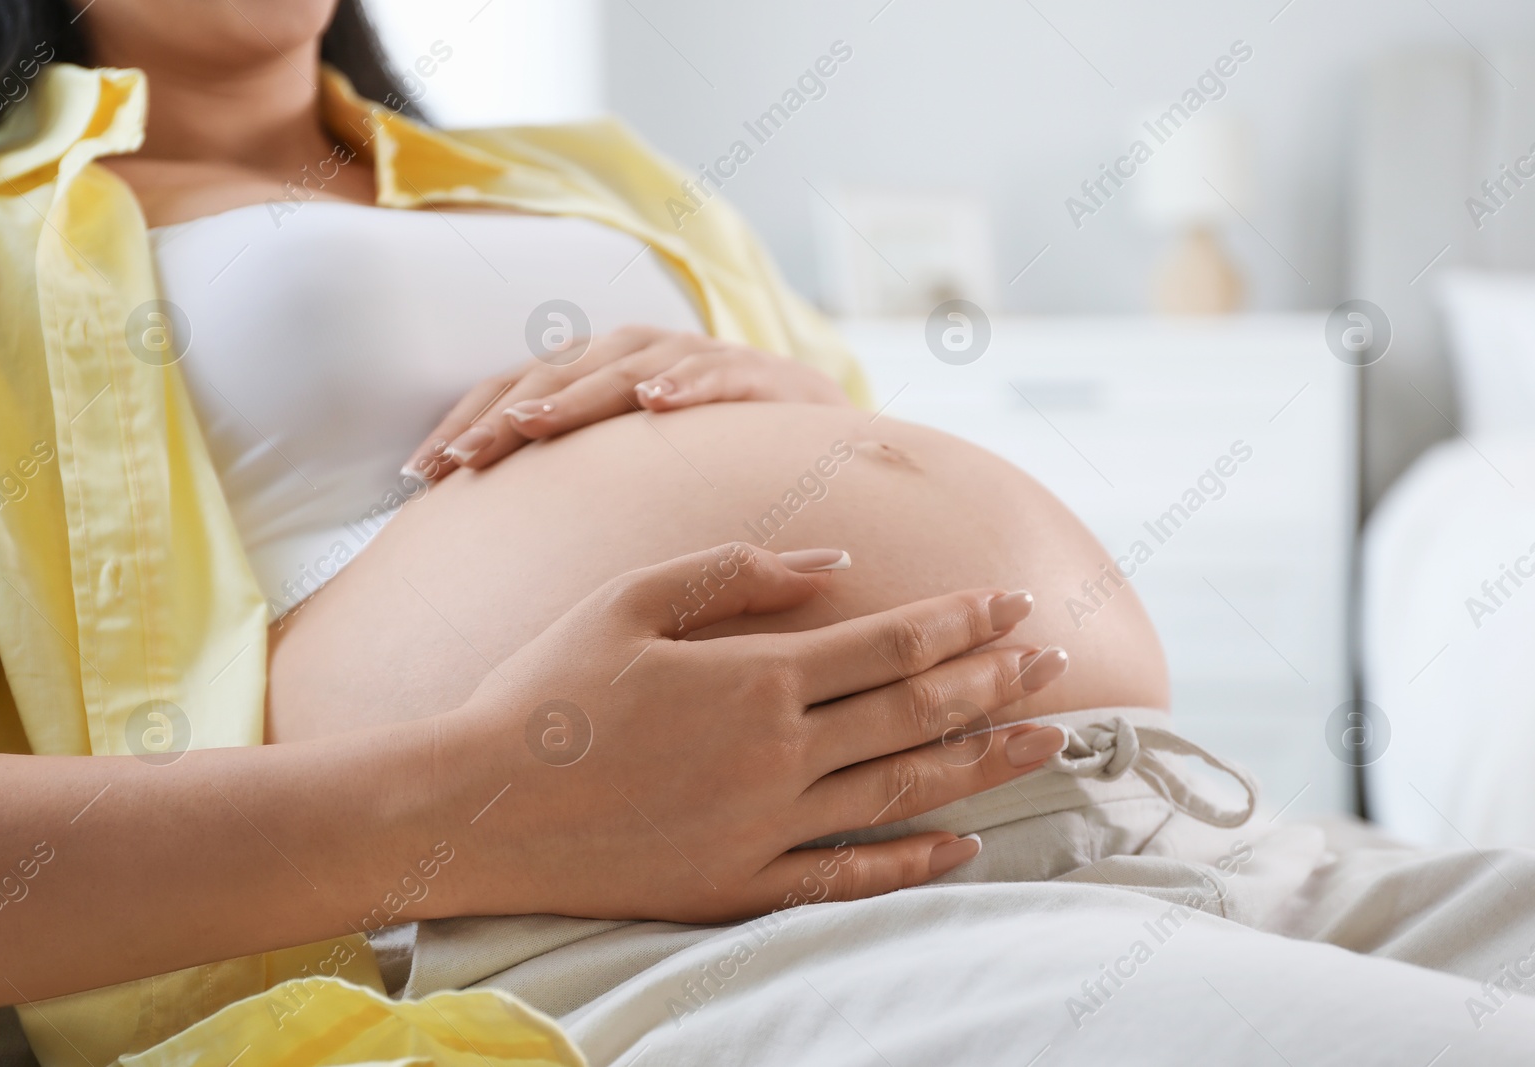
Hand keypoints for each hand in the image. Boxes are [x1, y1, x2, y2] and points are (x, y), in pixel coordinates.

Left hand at [402, 326, 852, 479]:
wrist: (815, 431)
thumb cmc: (708, 455)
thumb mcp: (630, 466)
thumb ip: (568, 480)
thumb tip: (478, 526)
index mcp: (596, 374)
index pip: (515, 387)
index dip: (466, 423)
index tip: (417, 476)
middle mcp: (638, 355)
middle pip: (556, 374)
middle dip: (505, 416)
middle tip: (463, 459)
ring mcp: (695, 358)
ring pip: (624, 368)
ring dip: (576, 393)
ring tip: (534, 423)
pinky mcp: (754, 374)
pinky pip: (717, 374)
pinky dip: (688, 382)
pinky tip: (659, 402)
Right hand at [438, 543, 1069, 924]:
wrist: (477, 806)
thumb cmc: (546, 689)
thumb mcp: (631, 597)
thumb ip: (738, 573)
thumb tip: (838, 566)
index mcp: (758, 677)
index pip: (893, 643)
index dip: (965, 621)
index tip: (1017, 603)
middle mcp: (780, 755)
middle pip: (917, 712)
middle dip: (996, 681)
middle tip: (1056, 662)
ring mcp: (767, 828)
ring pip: (904, 791)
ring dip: (982, 761)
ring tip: (1046, 740)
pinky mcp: (742, 885)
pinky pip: (850, 877)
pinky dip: (914, 862)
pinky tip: (963, 845)